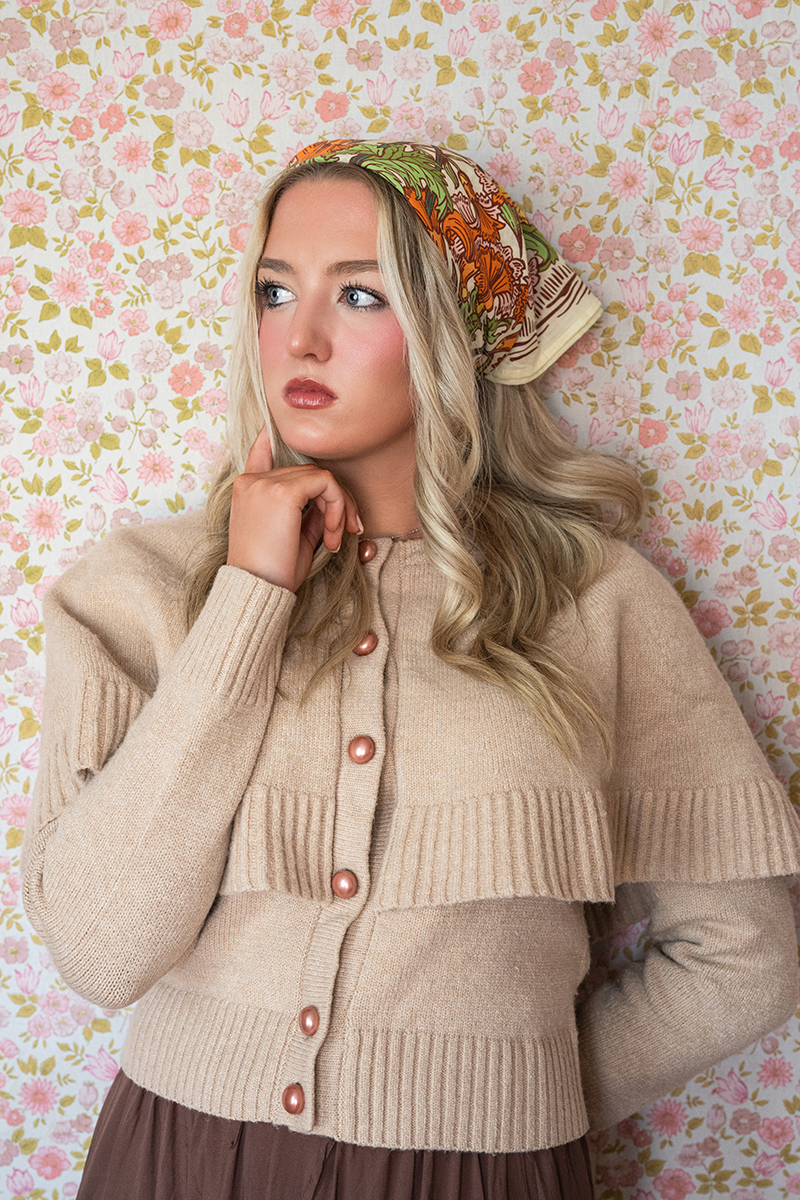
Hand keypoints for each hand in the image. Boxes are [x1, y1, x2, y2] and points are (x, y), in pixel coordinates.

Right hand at [226, 426, 361, 591]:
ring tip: (335, 538)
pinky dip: (337, 506)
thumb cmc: (271, 572)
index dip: (270, 438)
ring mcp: (266, 483)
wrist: (256, 590)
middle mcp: (253, 480)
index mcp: (248, 489)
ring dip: (338, 507)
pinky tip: (332, 534)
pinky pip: (326, 483)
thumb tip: (330, 501)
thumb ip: (307, 512)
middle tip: (340, 533)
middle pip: (308, 471)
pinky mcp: (283, 492)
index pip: (261, 450)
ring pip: (321, 476)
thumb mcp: (292, 536)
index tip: (271, 430)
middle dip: (334, 500)